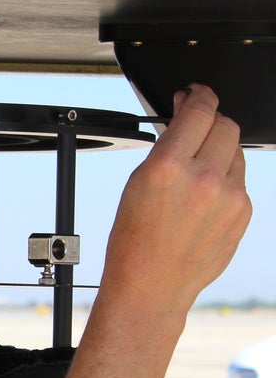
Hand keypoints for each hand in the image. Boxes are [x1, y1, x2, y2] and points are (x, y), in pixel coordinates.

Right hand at [101, 84, 251, 310]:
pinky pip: (240, 180)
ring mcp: (229, 196)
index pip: (200, 111)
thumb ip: (167, 149)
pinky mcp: (243, 212)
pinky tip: (203, 198)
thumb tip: (187, 121)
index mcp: (168, 168)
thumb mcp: (137, 185)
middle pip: (226, 125)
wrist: (151, 284)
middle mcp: (203, 179)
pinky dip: (225, 179)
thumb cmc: (135, 241)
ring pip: (236, 151)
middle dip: (212, 120)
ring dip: (220, 149)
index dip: (201, 95)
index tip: (198, 93)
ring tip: (197, 169)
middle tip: (198, 125)